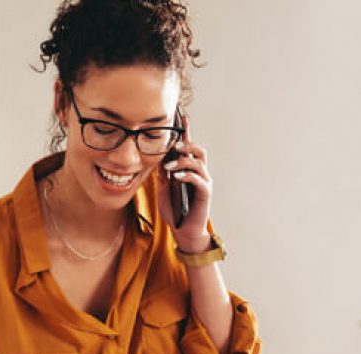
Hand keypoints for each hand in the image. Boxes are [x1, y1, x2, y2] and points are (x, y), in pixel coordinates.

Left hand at [155, 116, 213, 252]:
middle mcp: (199, 173)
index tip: (181, 116)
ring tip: (170, 167)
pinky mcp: (205, 193)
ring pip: (199, 162)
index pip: (188, 147)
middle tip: (172, 146)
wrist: (183, 230)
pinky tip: (176, 177)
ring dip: (183, 161)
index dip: (186, 131)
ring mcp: (204, 182)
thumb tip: (155, 158)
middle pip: (198, 150)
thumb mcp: (164, 188)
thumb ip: (163, 174)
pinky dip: (187, 176)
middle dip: (186, 145)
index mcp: (189, 170)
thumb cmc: (175, 210)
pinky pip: (199, 180)